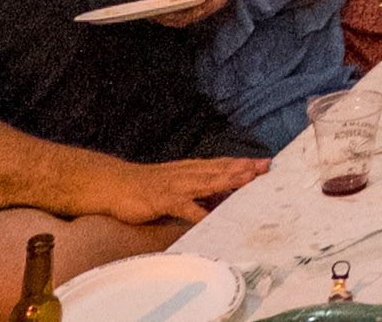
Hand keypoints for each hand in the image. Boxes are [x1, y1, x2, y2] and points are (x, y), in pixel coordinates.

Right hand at [92, 154, 270, 225]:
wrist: (114, 184)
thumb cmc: (147, 187)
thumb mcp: (176, 184)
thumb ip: (198, 189)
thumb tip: (221, 196)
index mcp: (191, 169)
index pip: (223, 164)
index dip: (244, 163)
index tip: (266, 162)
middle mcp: (187, 173)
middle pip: (220, 169)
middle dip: (244, 168)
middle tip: (267, 167)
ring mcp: (176, 185)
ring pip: (207, 181)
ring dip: (228, 180)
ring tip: (248, 179)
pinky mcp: (163, 200)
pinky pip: (184, 207)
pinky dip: (198, 212)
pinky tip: (211, 217)